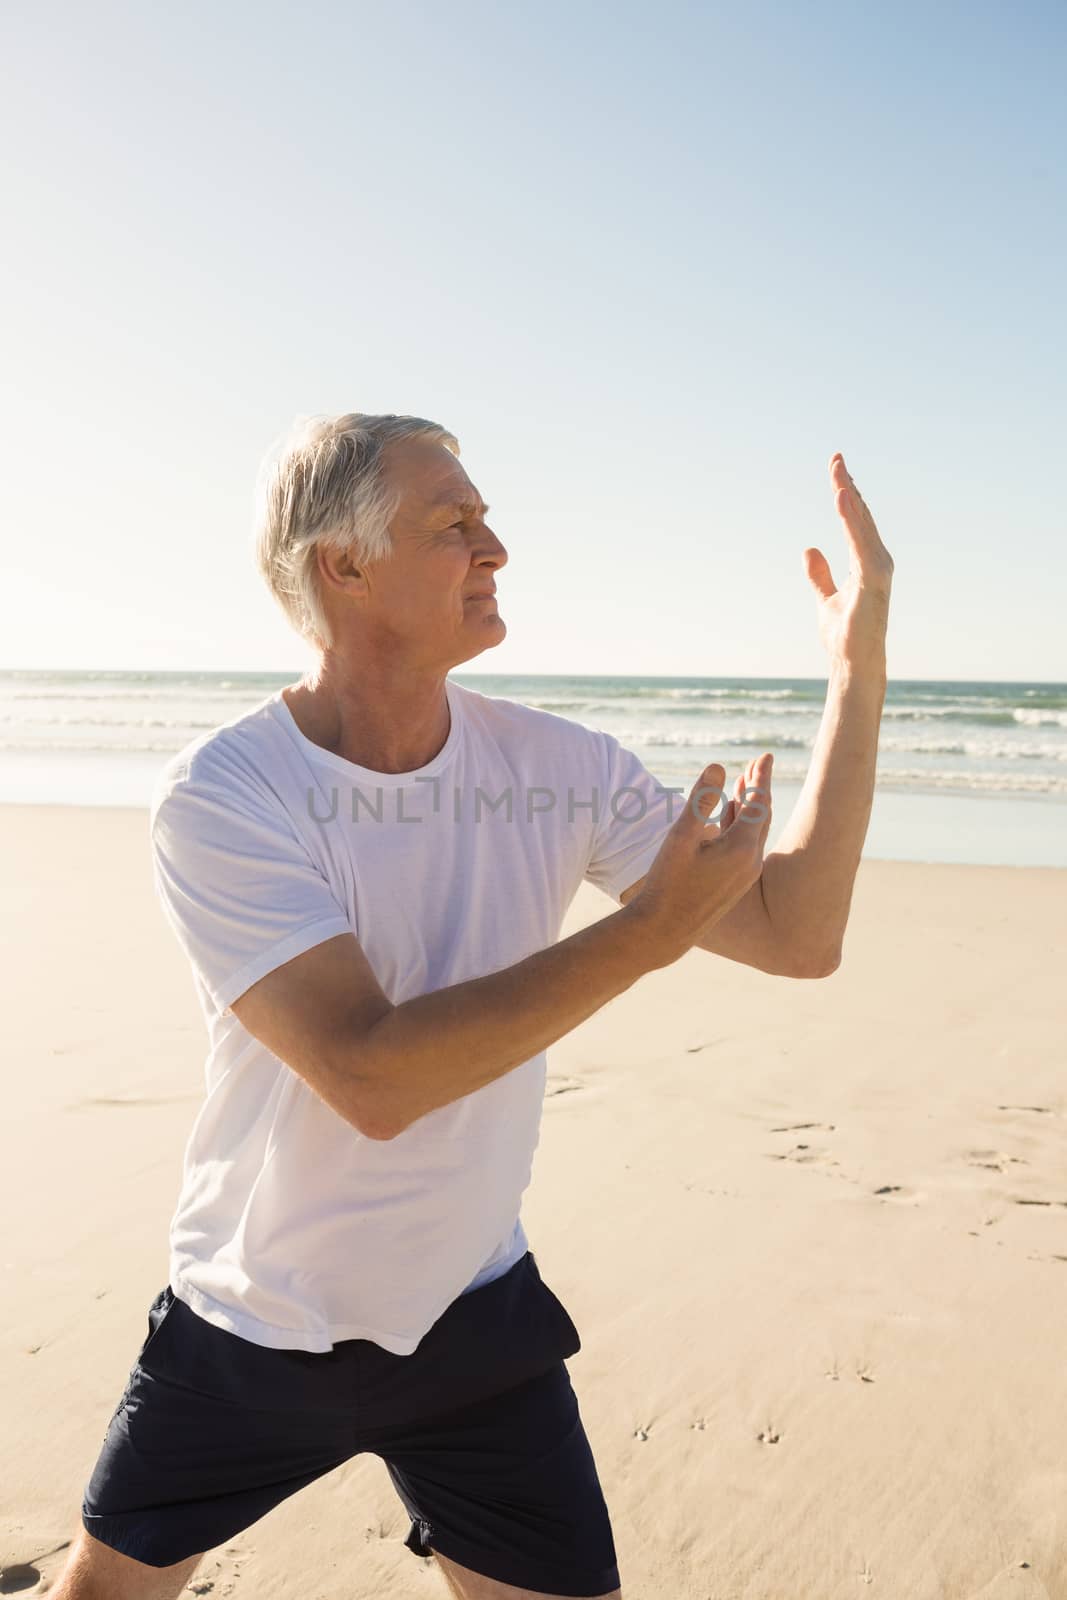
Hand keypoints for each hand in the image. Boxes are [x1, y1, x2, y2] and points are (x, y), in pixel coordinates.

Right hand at [623, 753, 773, 968]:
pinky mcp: (736, 884)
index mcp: (741, 849)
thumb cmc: (667, 883)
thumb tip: (718, 766)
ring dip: (749, 806)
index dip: (762, 777)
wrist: (664, 931)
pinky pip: (745, 846)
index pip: (759, 803)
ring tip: (744, 783)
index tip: (766, 756)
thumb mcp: (681, 837)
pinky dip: (740, 826)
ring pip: (753, 832)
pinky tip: (729, 815)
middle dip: (759, 787)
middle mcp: (751, 862)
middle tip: (760, 762)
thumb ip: (700, 800)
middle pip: (761, 815)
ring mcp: (745, 876)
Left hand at [804, 454, 893, 670]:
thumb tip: (810, 549)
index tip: (836, 468)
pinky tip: (842, 499)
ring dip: (850, 497)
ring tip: (837, 471)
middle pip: (860, 516)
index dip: (846, 494)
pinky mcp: (872, 580)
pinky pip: (860, 542)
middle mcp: (877, 561)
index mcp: (867, 562)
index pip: (855, 521)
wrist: (853, 664)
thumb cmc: (845, 636)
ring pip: (862, 525)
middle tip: (836, 458)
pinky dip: (851, 520)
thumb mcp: (827, 599)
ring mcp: (877, 570)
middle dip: (848, 485)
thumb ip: (820, 575)